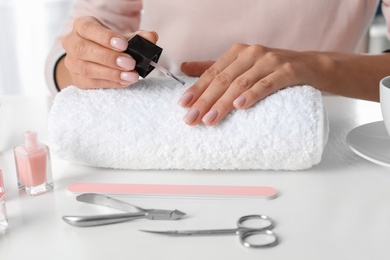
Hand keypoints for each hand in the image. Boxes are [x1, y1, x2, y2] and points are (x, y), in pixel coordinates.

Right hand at [60, 16, 157, 88]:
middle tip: (130, 63)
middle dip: (110, 58)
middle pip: (84, 50)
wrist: (96, 58)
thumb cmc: (110, 45)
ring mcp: (72, 62)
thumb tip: (151, 37)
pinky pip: (92, 83)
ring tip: (131, 76)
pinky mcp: (77, 79)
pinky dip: (110, 83)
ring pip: (87, 68)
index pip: (88, 28)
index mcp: (82, 26)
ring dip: (112, 73)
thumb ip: (138, 37)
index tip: (124, 44)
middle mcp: (72, 42)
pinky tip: (124, 81)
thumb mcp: (123, 38)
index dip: (105, 37)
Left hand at [179, 44, 330, 125]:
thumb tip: (185, 69)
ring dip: (223, 103)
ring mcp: (270, 61)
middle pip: (223, 79)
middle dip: (205, 101)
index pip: (212, 72)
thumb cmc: (273, 69)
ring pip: (241, 83)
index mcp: (238, 53)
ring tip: (210, 120)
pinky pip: (266, 84)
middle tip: (191, 119)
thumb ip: (216, 68)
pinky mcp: (287, 71)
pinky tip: (240, 106)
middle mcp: (251, 53)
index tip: (183, 105)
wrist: (312, 66)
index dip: (197, 89)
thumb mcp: (243, 66)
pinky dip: (252, 95)